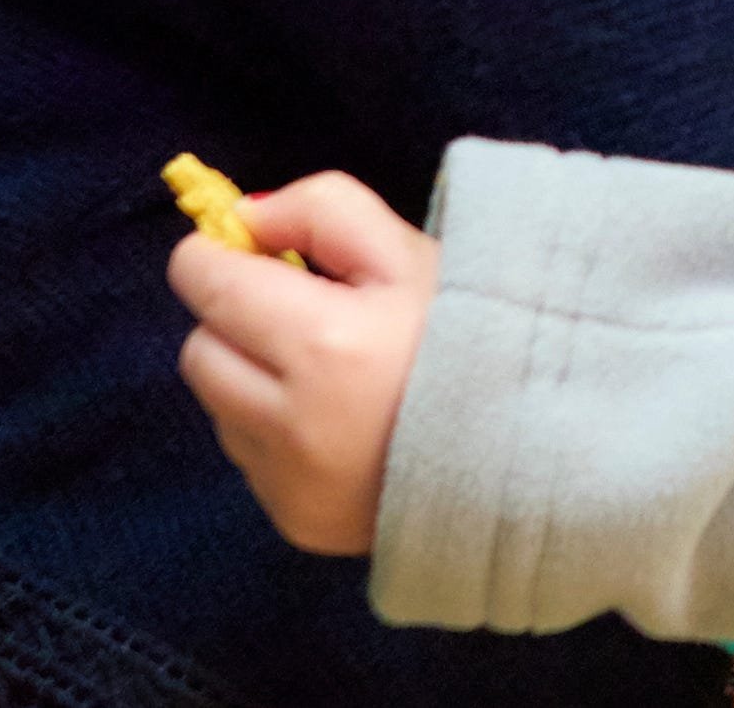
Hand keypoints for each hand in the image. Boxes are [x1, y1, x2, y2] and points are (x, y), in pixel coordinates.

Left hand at [169, 170, 440, 553]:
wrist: (534, 443)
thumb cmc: (475, 332)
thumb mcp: (410, 251)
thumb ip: (321, 210)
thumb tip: (244, 220)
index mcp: (324, 343)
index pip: (206, 285)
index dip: (219, 256)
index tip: (253, 252)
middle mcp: (293, 423)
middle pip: (200, 351)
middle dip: (235, 320)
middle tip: (301, 310)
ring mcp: (291, 482)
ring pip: (221, 409)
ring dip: (253, 381)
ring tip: (333, 373)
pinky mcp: (297, 522)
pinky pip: (251, 461)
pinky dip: (278, 434)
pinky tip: (342, 424)